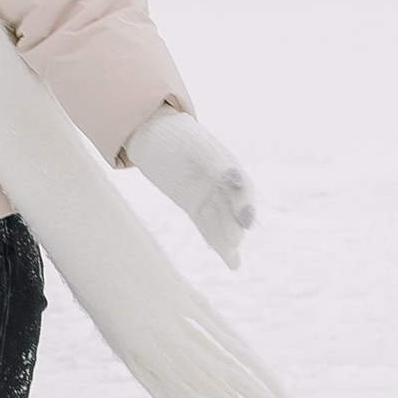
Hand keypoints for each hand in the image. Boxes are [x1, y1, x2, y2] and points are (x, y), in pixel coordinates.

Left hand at [122, 110, 255, 269]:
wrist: (152, 134)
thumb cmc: (176, 135)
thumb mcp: (196, 147)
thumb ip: (216, 163)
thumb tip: (234, 180)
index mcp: (228, 164)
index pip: (242, 187)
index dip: (245, 204)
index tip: (245, 219)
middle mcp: (221, 182)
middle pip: (232, 208)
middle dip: (234, 226)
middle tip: (234, 242)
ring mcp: (208, 194)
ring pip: (221, 221)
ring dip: (228, 241)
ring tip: (233, 262)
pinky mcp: (193, 204)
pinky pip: (206, 225)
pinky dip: (215, 241)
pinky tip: (226, 258)